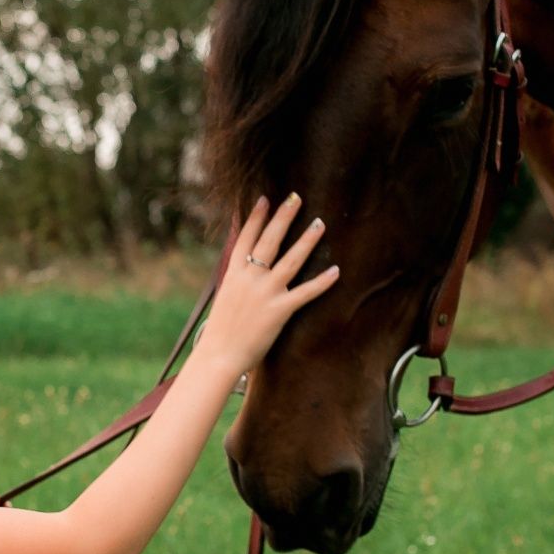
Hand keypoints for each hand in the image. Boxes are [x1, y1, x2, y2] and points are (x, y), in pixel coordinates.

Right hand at [193, 192, 338, 379]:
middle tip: (296, 197)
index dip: (256, 218)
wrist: (218, 356)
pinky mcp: (279, 311)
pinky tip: (336, 271)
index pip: (246, 238)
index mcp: (234, 274)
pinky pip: (305, 293)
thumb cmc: (221, 331)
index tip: (265, 199)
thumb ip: (238, 281)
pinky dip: (321, 282)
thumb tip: (246, 269)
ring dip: (306, 240)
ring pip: (290, 260)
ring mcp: (265, 293)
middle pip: (269, 241)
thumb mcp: (226, 298)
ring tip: (320, 223)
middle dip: (283, 217)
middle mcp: (250, 278)